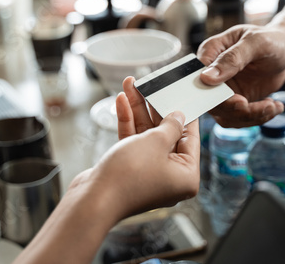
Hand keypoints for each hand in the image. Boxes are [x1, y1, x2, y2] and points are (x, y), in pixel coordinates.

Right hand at [89, 76, 200, 216]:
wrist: (94, 199)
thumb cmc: (129, 175)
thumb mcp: (156, 141)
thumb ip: (170, 126)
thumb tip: (178, 117)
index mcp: (186, 175)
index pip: (190, 138)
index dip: (185, 114)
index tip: (181, 96)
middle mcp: (169, 176)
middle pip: (166, 134)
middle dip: (154, 107)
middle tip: (152, 86)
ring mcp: (148, 173)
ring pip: (147, 136)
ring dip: (138, 110)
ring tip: (131, 86)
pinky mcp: (130, 170)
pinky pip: (133, 142)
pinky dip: (128, 123)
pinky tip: (121, 102)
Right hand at [197, 24, 284, 127]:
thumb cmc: (270, 39)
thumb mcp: (255, 42)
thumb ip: (232, 58)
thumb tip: (206, 77)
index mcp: (210, 53)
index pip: (200, 79)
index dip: (215, 95)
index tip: (239, 99)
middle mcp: (212, 75)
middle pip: (212, 102)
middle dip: (237, 110)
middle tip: (262, 107)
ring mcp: (223, 90)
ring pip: (225, 115)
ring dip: (250, 116)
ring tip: (272, 106)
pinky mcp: (234, 101)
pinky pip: (239, 118)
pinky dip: (258, 118)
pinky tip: (273, 107)